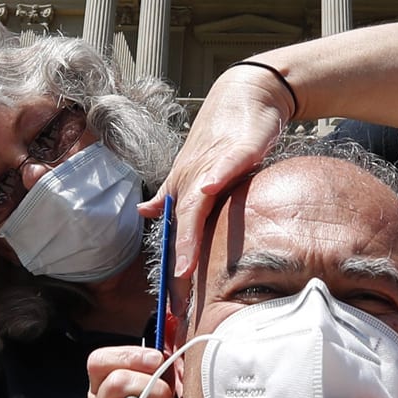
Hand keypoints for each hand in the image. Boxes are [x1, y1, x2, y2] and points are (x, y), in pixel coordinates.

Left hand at [145, 63, 296, 281]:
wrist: (248, 94)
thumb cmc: (227, 134)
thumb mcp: (198, 168)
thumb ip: (176, 194)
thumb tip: (149, 213)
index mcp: (184, 188)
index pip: (176, 234)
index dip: (173, 267)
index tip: (174, 303)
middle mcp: (191, 179)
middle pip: (180, 226)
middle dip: (178, 263)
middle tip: (177, 297)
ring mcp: (211, 164)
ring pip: (196, 204)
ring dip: (188, 234)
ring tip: (184, 265)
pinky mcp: (236, 148)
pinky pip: (223, 166)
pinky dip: (215, 178)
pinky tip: (208, 190)